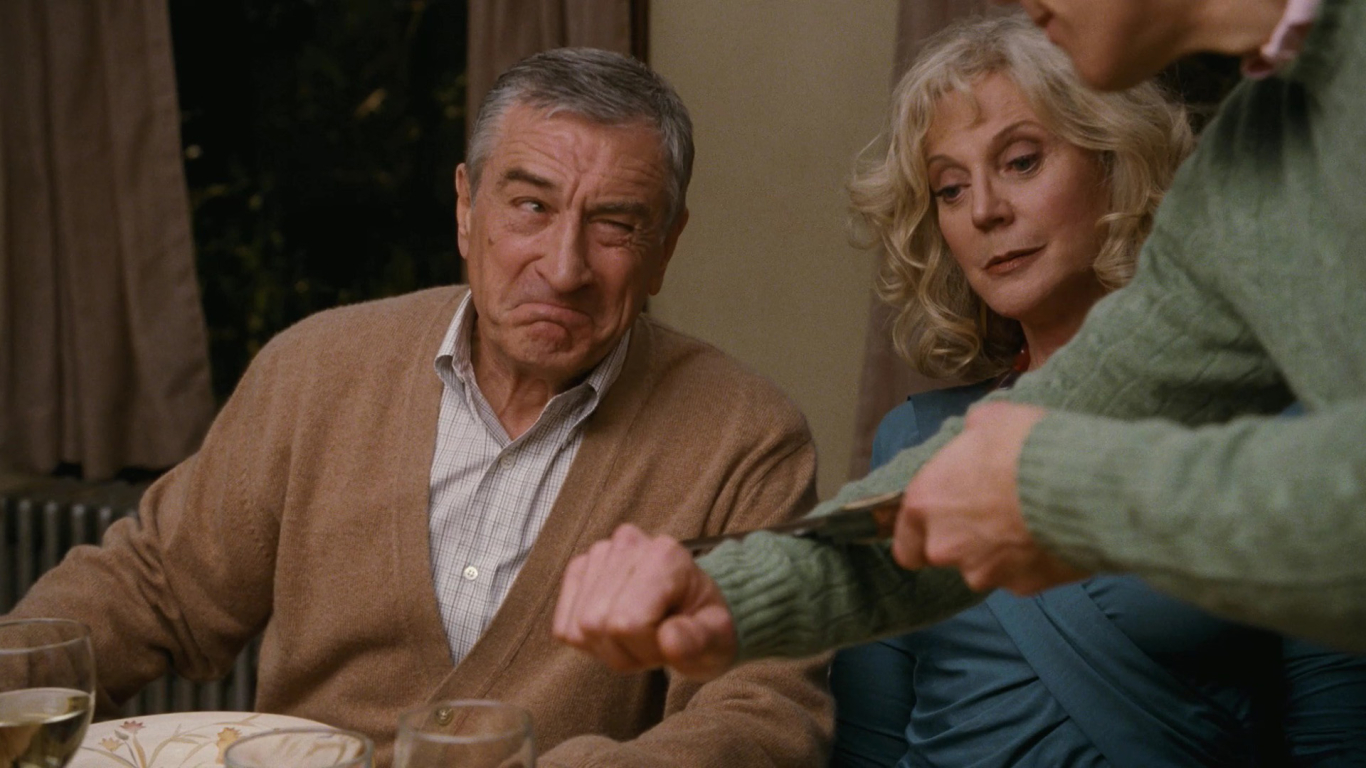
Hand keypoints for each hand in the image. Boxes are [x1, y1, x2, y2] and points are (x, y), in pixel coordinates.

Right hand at [552, 524, 736, 680]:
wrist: (694, 608)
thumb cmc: (706, 625)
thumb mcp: (719, 641)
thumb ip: (699, 641)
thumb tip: (669, 640)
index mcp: (666, 556)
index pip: (626, 623)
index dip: (645, 649)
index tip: (669, 642)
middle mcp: (627, 543)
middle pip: (597, 624)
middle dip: (626, 651)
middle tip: (654, 642)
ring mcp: (599, 553)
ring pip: (579, 627)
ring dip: (608, 648)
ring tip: (639, 635)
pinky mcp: (579, 569)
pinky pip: (564, 626)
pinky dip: (589, 641)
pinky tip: (616, 629)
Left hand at [893, 402, 1088, 592]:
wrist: (1078, 485)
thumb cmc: (1026, 446)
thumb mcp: (991, 420)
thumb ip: (972, 434)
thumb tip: (976, 432)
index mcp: (926, 503)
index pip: (904, 542)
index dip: (920, 536)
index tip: (940, 525)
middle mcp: (944, 545)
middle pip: (945, 554)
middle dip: (966, 540)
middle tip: (996, 515)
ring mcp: (983, 572)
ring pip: (984, 568)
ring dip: (1001, 551)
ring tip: (1031, 522)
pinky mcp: (1021, 587)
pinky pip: (1021, 576)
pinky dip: (1032, 562)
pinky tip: (1051, 536)